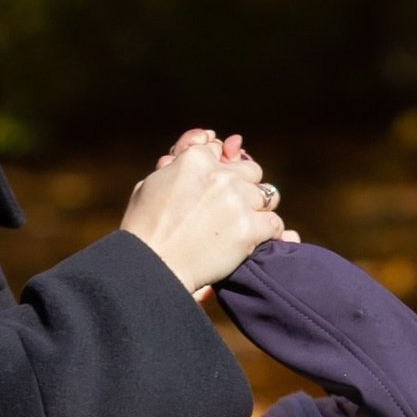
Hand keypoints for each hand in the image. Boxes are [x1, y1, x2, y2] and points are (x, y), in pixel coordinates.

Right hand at [121, 126, 292, 294]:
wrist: (150, 266)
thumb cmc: (143, 230)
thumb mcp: (150, 184)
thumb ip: (175, 166)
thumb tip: (189, 152)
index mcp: (195, 159)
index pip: (222, 151)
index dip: (222, 168)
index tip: (220, 185)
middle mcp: (220, 175)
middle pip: (252, 171)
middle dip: (246, 186)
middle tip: (235, 207)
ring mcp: (237, 201)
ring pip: (267, 196)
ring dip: (258, 209)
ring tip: (244, 225)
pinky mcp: (249, 229)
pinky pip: (274, 223)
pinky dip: (268, 232)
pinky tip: (256, 240)